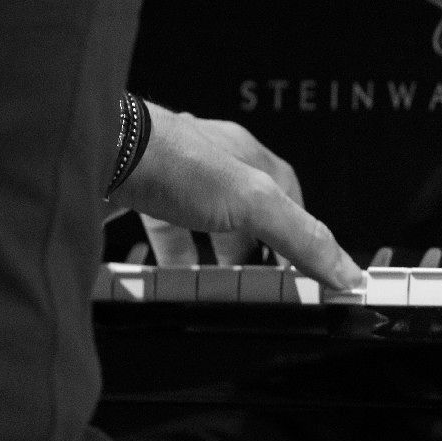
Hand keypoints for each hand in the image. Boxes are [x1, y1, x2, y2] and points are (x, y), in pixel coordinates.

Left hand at [110, 102, 362, 289]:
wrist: (97, 151)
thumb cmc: (172, 159)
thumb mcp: (253, 204)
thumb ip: (300, 238)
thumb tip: (344, 269)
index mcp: (247, 156)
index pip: (288, 195)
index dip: (300, 233)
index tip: (308, 269)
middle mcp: (211, 163)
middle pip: (246, 210)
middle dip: (255, 248)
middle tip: (262, 284)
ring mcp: (172, 178)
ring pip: (203, 221)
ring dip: (214, 255)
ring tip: (219, 288)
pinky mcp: (137, 196)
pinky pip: (162, 230)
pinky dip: (171, 257)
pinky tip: (168, 279)